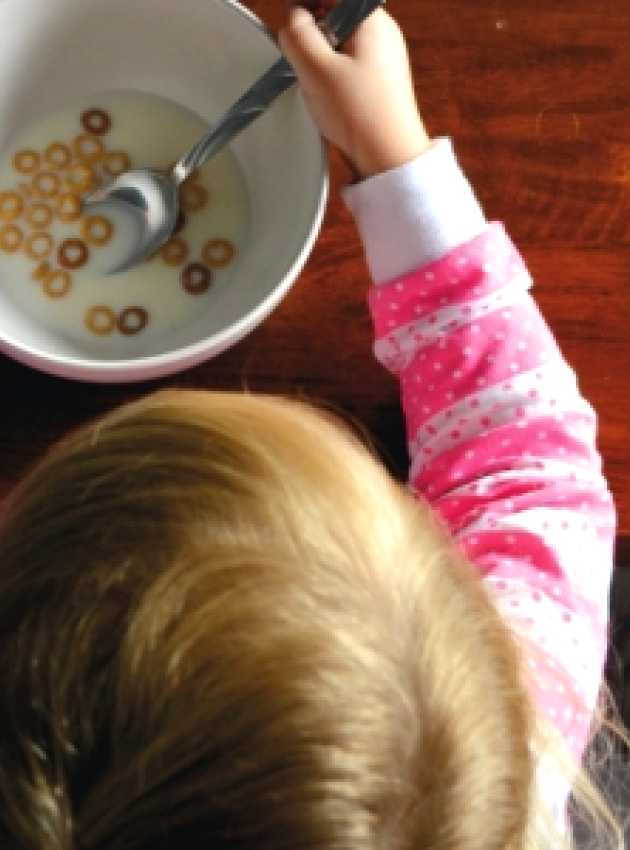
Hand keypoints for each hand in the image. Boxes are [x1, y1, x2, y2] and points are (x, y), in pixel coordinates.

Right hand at [278, 5, 431, 178]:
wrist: (390, 158)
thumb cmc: (360, 114)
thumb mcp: (316, 69)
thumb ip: (297, 34)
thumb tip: (293, 18)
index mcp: (371, 19)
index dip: (305, 7)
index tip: (291, 29)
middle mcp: (383, 33)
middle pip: (334, 15)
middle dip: (312, 35)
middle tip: (303, 62)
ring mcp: (384, 57)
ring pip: (339, 42)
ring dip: (321, 58)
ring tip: (319, 85)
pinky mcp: (380, 81)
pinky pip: (348, 65)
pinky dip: (333, 75)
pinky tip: (332, 98)